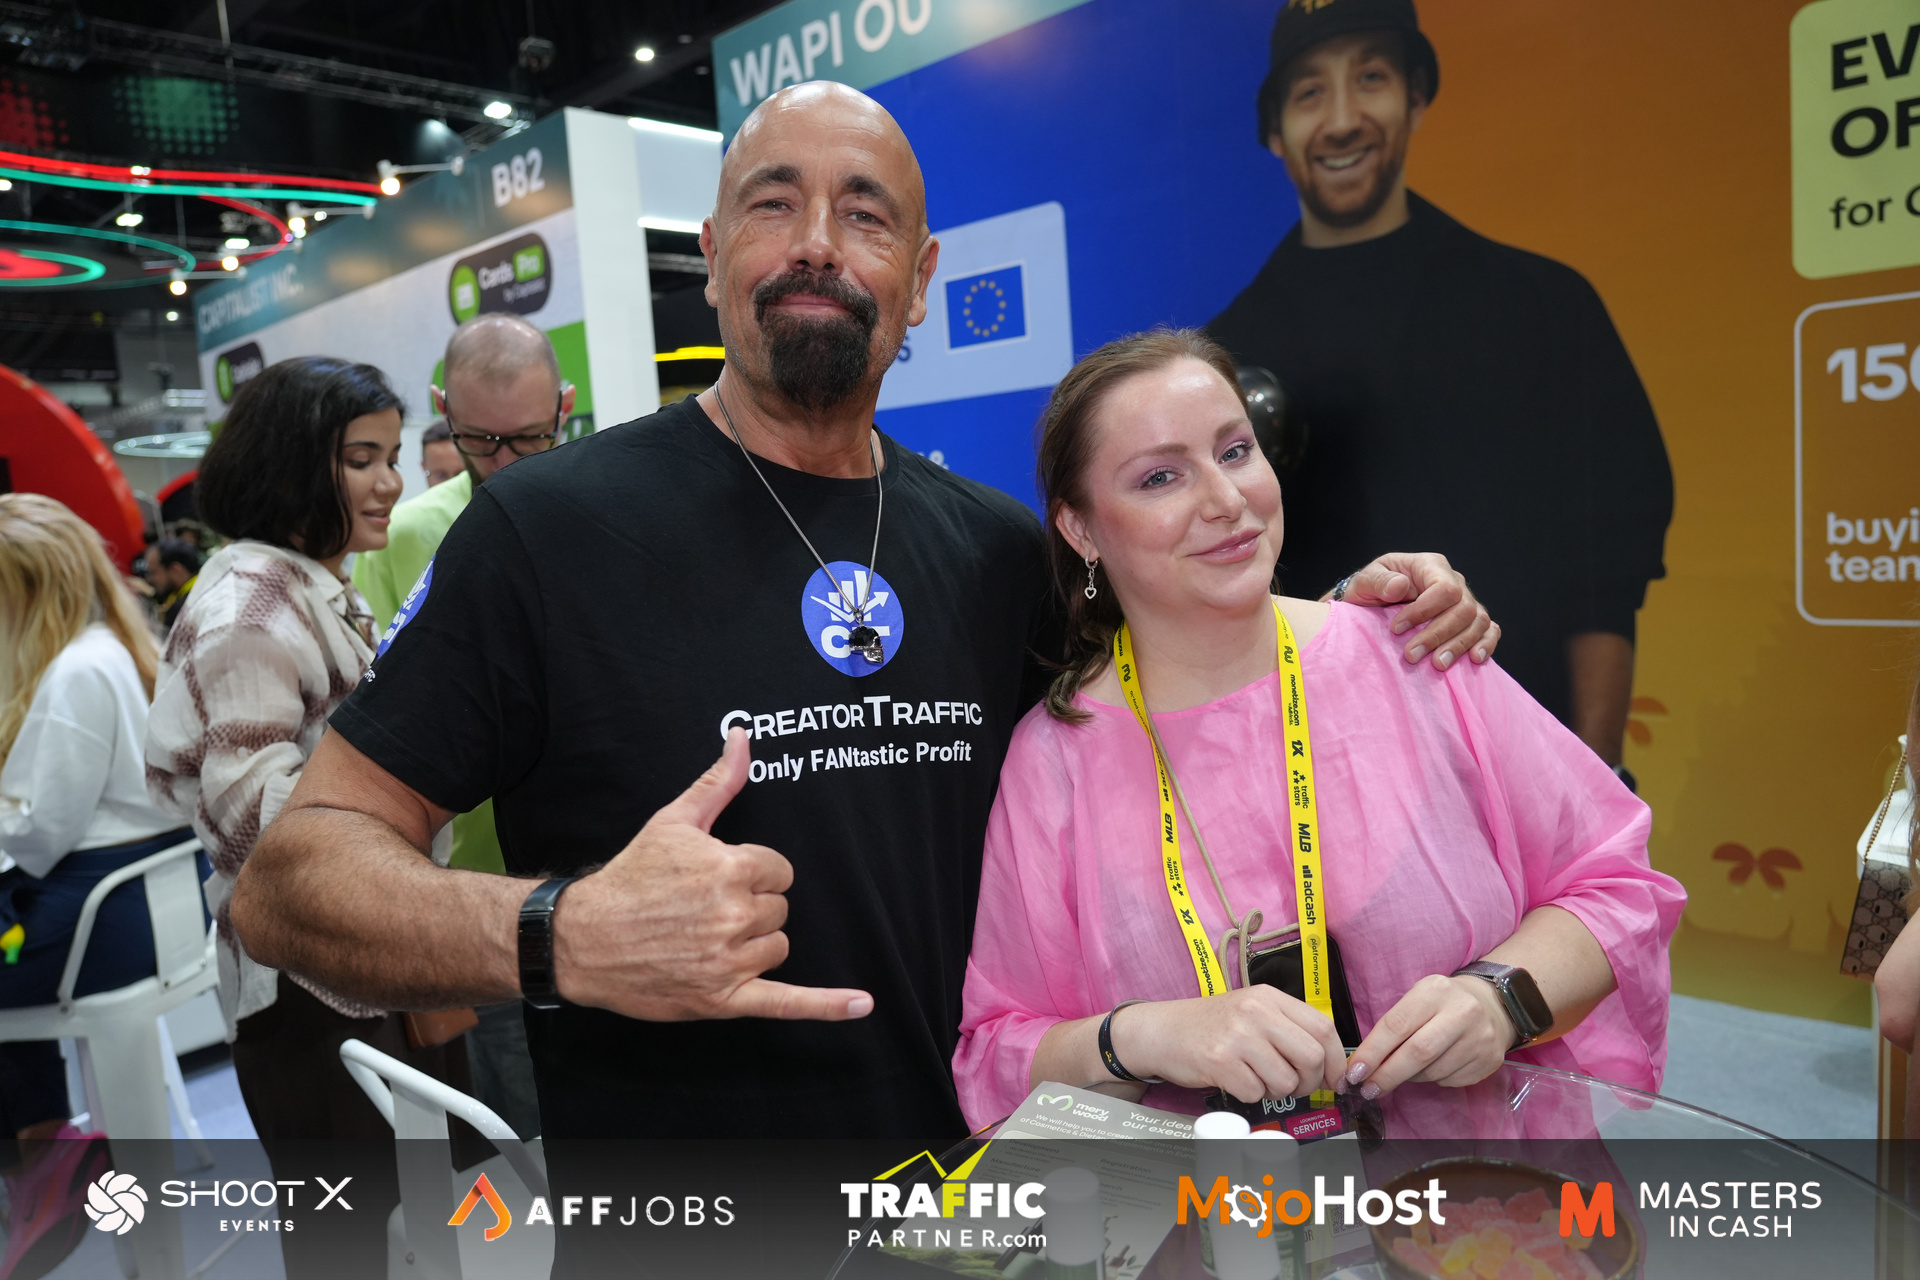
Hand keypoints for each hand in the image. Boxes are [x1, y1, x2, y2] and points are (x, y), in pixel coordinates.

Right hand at [550, 728, 873, 1021]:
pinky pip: (786, 1003)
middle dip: (751, 908)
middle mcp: (733, 915)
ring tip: (707, 939)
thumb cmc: (630, 879)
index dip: (753, 874)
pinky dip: (827, 1006)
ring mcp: (729, 961)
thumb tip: (742, 738)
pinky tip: (861, 1005)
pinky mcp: (723, 999)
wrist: (583, 939)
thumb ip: (718, 783)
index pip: (780, 871)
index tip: (719, 880)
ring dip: (754, 945)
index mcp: (729, 869)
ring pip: (778, 947)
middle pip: (780, 909)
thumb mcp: (673, 822)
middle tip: (705, 911)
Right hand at [1118, 987, 1345, 1103]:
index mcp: (1269, 997)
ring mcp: (1237, 1036)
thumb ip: (1288, 1029)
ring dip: (1277, 1091)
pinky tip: (1237, 1081)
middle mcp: (1255, 1011)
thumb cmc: (1211, 1026)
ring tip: (1259, 1080)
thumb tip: (1330, 1066)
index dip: (1337, 1060)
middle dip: (1309, 1081)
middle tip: (1294, 1085)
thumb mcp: (1252, 1011)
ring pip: (1286, 1081)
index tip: (1335, 1079)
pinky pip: (1256, 1093)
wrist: (1162, 1030)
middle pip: (1311, 1057)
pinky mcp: (1220, 1061)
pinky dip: (1251, 1095)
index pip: (1323, 1027)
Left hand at [1334, 552, 1499, 668]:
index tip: (1396, 630)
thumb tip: (1399, 586)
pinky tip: (1475, 658)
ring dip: (1458, 646)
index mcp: (1430, 566)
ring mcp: (1466, 601)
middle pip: (1463, 608)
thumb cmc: (1371, 590)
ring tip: (1437, 665)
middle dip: (1438, 635)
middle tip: (1411, 656)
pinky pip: (1489, 629)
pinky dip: (1486, 643)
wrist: (1374, 603)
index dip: (1423, 611)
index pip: (1443, 588)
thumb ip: (1378, 582)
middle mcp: (1454, 581)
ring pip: (1477, 621)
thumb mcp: (1364, 581)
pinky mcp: (1470, 620)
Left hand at [1340, 974, 1511, 1099]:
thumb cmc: (1442, 1003)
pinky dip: (1432, 1079)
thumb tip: (1365, 1062)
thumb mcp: (1417, 998)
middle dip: (1387, 1075)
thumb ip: (1394, 1026)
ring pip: (1432, 1072)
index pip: (1397, 1025)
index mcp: (1435, 991)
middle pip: (1417, 1053)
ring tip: (1405, 1070)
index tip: (1355, 1071)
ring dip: (1410, 1077)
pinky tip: (1434, 1067)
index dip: (1373, 1052)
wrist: (1492, 1005)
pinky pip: (1449, 1080)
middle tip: (1368, 1089)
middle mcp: (1462, 1013)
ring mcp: (1479, 1038)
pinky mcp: (1488, 1060)